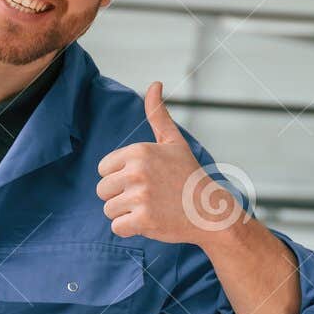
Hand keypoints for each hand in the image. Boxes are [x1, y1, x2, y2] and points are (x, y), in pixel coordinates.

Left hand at [95, 81, 243, 243]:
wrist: (210, 211)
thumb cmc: (188, 176)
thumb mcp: (173, 142)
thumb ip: (158, 115)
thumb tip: (155, 84)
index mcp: (138, 152)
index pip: (103, 169)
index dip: (119, 178)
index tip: (143, 180)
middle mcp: (137, 171)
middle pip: (102, 190)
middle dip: (120, 197)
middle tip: (147, 197)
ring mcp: (140, 196)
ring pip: (109, 210)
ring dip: (126, 214)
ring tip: (150, 209)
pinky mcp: (143, 220)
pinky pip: (117, 228)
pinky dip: (131, 229)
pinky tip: (150, 222)